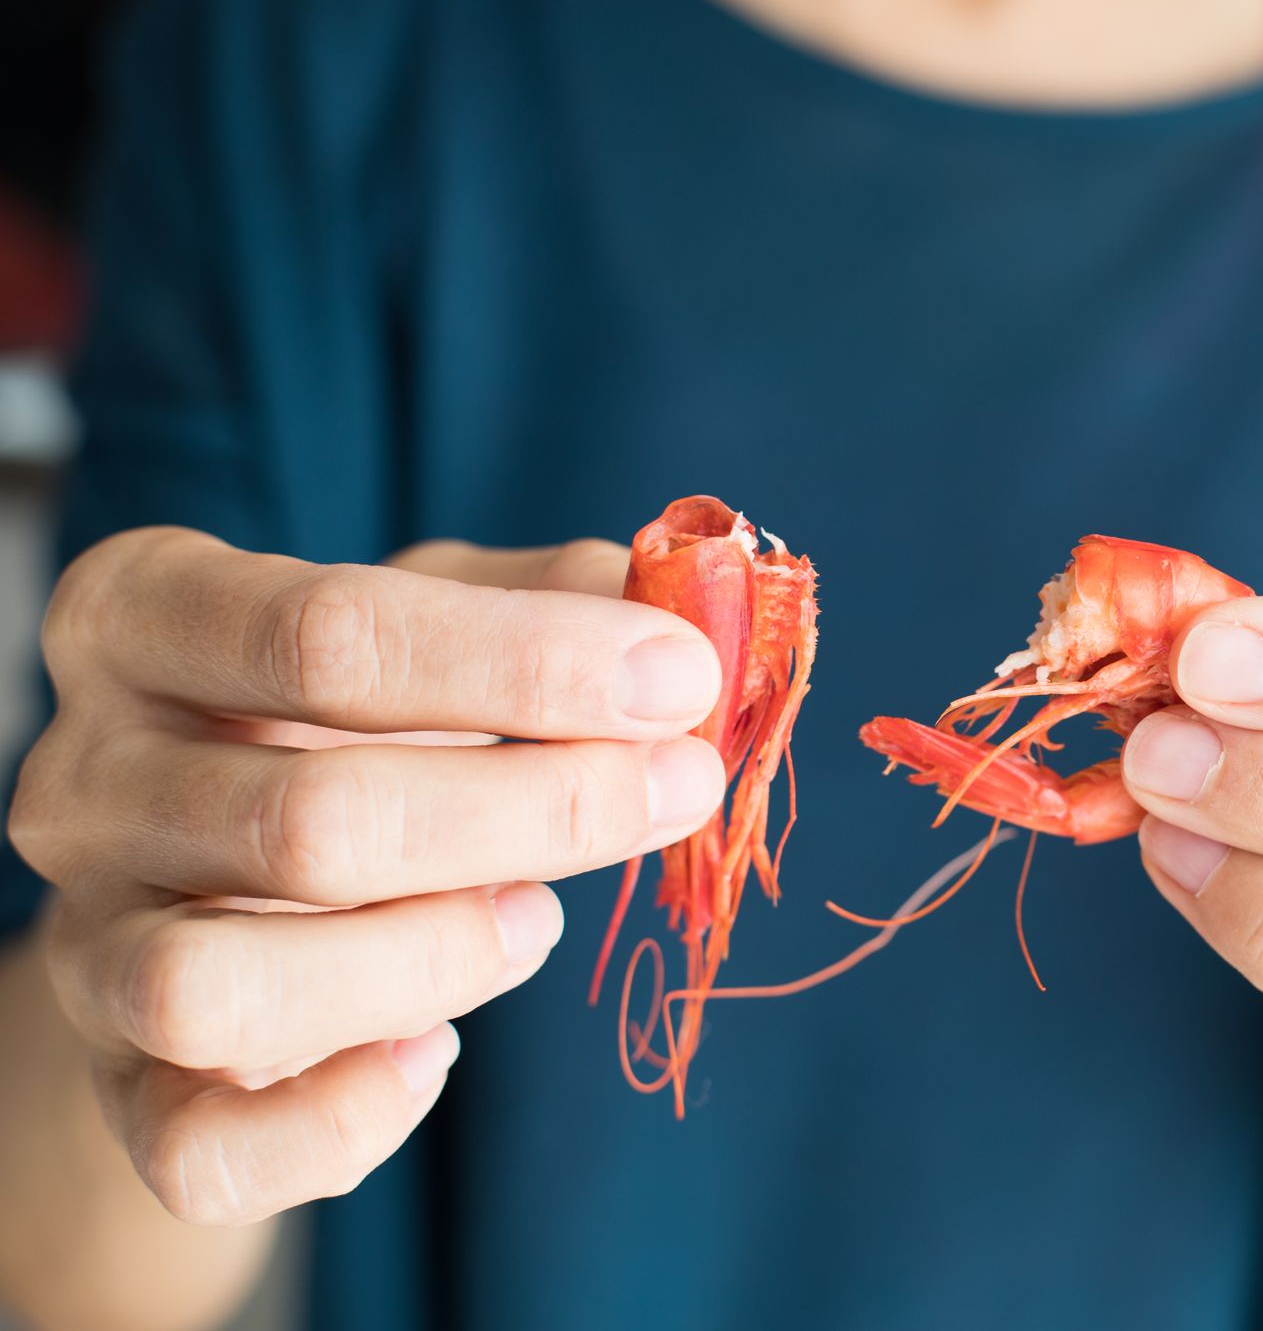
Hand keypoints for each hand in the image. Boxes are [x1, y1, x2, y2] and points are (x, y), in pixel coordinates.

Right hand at [6, 528, 725, 1224]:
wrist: (229, 864)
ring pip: (226, 990)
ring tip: (539, 917)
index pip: (326, 631)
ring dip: (430, 960)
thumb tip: (694, 612)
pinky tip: (434, 1053)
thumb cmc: (355, 712)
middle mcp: (82, 780)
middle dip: (537, 810)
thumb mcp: (440, 613)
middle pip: (309, 819)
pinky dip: (338, 1121)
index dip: (529, 660)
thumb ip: (554, 598)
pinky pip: (202, 1151)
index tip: (679, 677)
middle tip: (677, 789)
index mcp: (142, 616)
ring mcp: (87, 944)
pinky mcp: (121, 1088)